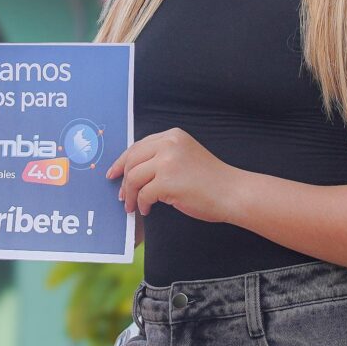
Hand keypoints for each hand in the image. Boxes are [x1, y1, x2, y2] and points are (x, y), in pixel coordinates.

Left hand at [106, 128, 240, 222]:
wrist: (232, 192)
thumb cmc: (211, 180)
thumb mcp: (185, 157)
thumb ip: (162, 156)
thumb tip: (131, 171)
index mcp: (173, 136)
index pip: (138, 146)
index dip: (122, 161)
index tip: (114, 173)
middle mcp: (169, 144)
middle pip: (131, 160)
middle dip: (123, 180)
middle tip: (122, 196)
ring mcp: (168, 162)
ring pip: (133, 178)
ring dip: (130, 195)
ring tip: (133, 206)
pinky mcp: (168, 181)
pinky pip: (143, 194)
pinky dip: (142, 204)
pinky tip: (147, 210)